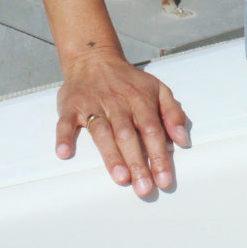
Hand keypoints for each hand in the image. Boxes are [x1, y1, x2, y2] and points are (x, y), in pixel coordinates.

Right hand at [56, 47, 189, 196]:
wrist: (95, 58)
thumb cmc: (130, 82)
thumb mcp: (158, 89)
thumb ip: (173, 113)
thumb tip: (183, 141)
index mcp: (140, 100)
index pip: (152, 130)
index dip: (159, 155)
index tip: (164, 180)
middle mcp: (117, 103)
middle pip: (128, 135)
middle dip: (137, 163)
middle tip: (144, 188)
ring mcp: (93, 105)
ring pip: (102, 132)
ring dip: (110, 154)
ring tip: (120, 177)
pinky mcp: (71, 106)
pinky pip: (65, 122)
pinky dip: (63, 136)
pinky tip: (64, 153)